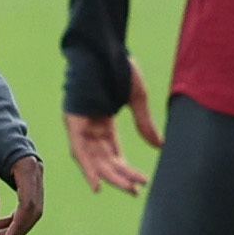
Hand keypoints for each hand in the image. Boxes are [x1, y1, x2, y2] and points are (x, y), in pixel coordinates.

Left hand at [0, 138, 47, 234]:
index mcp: (27, 166)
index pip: (28, 205)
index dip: (17, 226)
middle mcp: (36, 170)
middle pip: (34, 210)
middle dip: (18, 230)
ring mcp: (35, 172)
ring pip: (32, 207)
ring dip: (17, 224)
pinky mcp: (29, 174)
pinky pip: (28, 199)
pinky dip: (16, 213)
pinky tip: (0, 222)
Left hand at [64, 56, 162, 194]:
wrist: (105, 43)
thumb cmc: (119, 65)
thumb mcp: (136, 98)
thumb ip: (145, 123)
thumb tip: (160, 147)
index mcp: (103, 122)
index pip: (113, 153)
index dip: (126, 170)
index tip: (142, 183)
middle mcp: (90, 126)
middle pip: (103, 159)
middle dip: (119, 176)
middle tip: (135, 191)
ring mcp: (80, 122)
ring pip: (92, 158)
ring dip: (109, 175)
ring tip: (127, 188)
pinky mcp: (74, 119)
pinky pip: (79, 148)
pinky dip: (88, 166)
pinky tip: (97, 183)